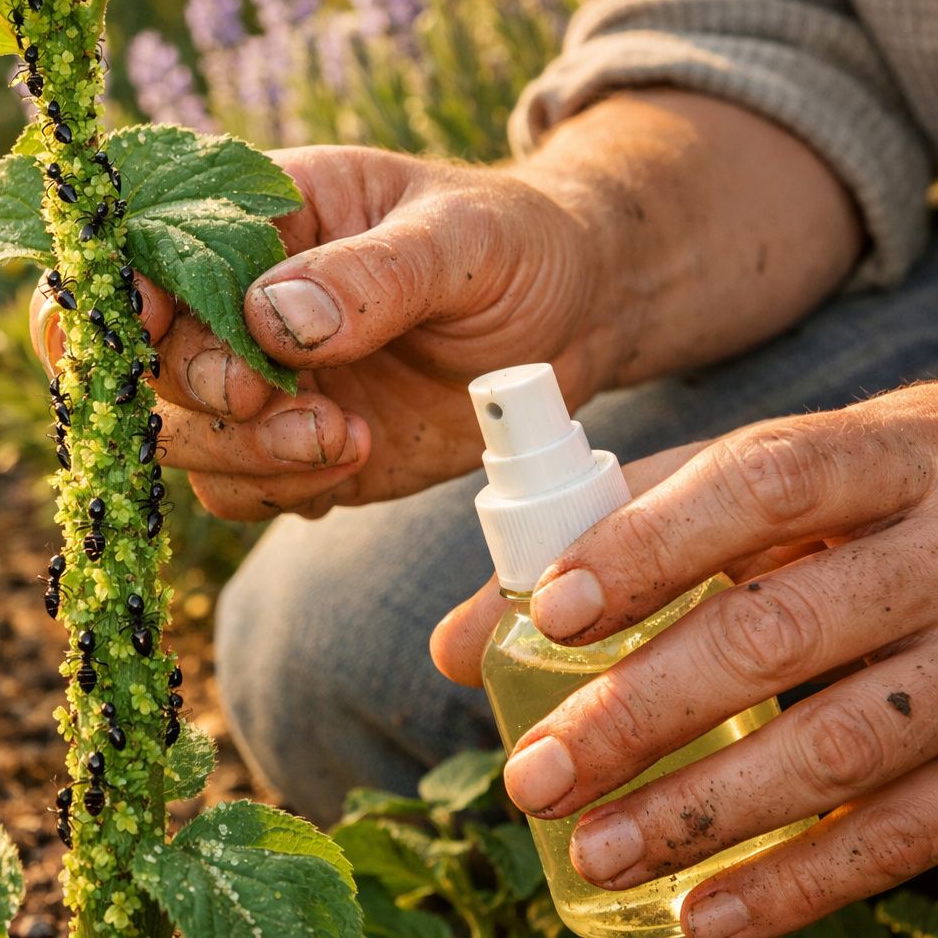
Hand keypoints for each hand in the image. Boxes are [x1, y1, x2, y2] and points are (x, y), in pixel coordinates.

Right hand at [31, 144, 609, 518]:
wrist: (571, 320)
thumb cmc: (514, 247)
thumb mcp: (462, 239)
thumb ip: (373, 273)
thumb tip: (272, 316)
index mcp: (254, 214)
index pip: (138, 245)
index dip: (114, 290)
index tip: (145, 328)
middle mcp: (232, 300)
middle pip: (141, 358)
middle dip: (197, 389)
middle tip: (275, 399)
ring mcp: (256, 381)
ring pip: (180, 437)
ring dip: (243, 453)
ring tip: (345, 440)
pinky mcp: (288, 449)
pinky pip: (237, 490)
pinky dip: (277, 490)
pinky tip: (351, 462)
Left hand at [432, 385, 937, 936]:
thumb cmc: (858, 506)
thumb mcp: (759, 485)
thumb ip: (610, 536)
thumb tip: (453, 647)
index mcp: (872, 455)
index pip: (760, 482)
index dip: (651, 545)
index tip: (552, 612)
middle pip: (782, 630)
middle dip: (643, 712)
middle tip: (537, 776)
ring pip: (842, 744)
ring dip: (703, 812)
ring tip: (595, 852)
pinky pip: (906, 832)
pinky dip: (798, 883)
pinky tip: (701, 915)